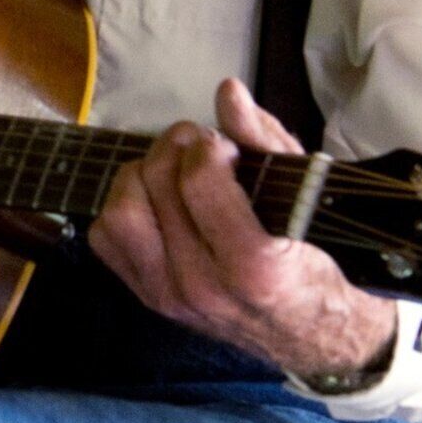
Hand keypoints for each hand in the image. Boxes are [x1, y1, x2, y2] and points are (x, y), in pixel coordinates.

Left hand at [89, 79, 398, 382]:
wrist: (313, 330)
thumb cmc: (315, 255)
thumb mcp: (306, 195)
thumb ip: (265, 140)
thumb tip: (227, 91)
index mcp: (254, 265)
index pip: (199, 179)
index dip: (210, 145)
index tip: (227, 146)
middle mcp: (204, 287)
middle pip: (155, 184)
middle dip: (176, 149)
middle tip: (201, 149)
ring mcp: (170, 297)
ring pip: (120, 212)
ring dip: (141, 178)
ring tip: (174, 173)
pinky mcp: (149, 298)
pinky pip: (106, 240)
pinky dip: (125, 210)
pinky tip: (158, 204)